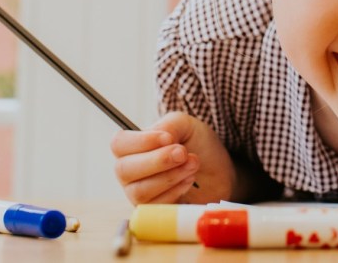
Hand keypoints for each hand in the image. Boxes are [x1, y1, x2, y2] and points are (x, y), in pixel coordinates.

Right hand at [110, 111, 235, 204]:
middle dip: (158, 161)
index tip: (168, 138)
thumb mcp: (186, 125)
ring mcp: (139, 193)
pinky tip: (189, 180)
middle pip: (124, 170)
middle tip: (183, 153)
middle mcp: (130, 171)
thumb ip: (169, 125)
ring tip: (192, 164)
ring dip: (169, 177)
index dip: (142, 141)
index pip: (119, 144)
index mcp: (132, 146)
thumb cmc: (197, 145)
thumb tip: (161, 138)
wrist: (218, 170)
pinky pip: (154, 207)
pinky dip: (174, 192)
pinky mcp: (153, 211)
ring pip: (139, 191)